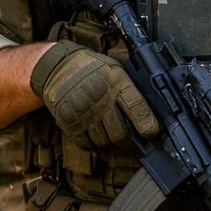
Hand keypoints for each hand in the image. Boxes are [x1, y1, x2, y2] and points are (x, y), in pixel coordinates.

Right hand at [29, 41, 157, 150]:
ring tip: (112, 133)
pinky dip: (94, 144)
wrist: (58, 66)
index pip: (137, 108)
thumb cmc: (92, 68)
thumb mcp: (116, 70)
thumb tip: (152, 112)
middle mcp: (100, 99)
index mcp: (116, 83)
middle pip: (120, 134)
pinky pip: (86, 144)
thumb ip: (131, 90)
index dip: (148, 125)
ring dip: (111, 142)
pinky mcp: (69, 122)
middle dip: (129, 140)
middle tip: (132, 138)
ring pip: (104, 142)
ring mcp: (83, 113)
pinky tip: (96, 134)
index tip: (151, 133)